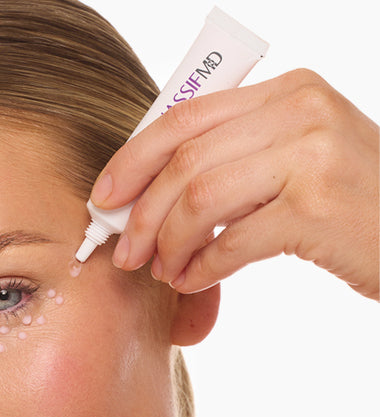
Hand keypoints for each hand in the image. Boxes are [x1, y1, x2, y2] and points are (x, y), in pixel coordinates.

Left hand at [90, 69, 378, 300]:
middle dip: (143, 214)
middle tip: (126, 253)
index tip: (106, 197)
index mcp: (288, 91)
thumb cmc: (354, 202)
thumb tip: (147, 191)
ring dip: (169, 244)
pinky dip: (202, 266)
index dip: (133, 159)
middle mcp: (300, 112)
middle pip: (184, 160)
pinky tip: (193, 280)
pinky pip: (233, 240)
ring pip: (199, 197)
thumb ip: (237, 156)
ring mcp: (313, 156)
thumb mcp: (299, 157)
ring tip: (164, 271)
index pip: (185, 117)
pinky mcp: (318, 208)